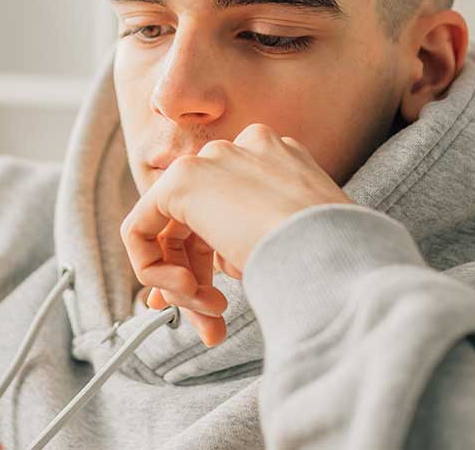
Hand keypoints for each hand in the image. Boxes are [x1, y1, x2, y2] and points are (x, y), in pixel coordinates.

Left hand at [121, 123, 352, 345]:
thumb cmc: (334, 260)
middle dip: (196, 280)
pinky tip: (188, 293)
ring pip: (170, 231)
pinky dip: (154, 270)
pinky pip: (140, 229)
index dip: (212, 263)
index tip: (215, 304)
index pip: (227, 210)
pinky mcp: (182, 180)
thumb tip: (209, 277)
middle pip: (196, 223)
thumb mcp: (292, 245)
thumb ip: (247, 248)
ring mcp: (213, 160)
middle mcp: (244, 150)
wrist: (335, 252)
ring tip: (214, 315)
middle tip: (213, 324)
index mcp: (279, 160)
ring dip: (184, 284)